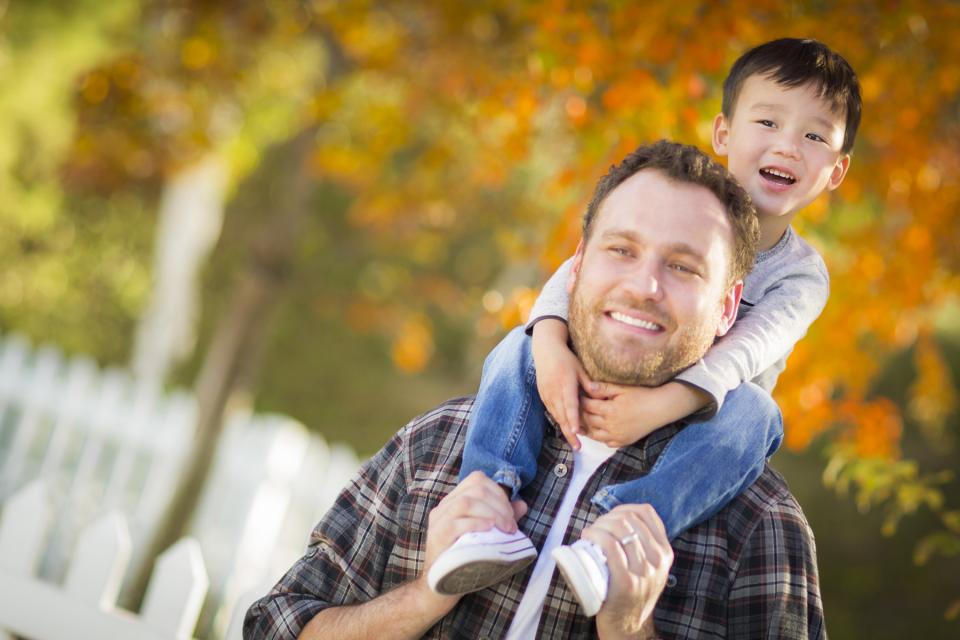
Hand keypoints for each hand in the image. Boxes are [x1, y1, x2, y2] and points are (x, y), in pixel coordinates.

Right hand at [423, 470, 527, 574]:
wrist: (439, 586)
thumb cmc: (464, 558)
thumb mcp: (485, 534)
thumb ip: (501, 517)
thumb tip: (522, 504)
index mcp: (454, 501)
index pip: (477, 480)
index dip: (499, 493)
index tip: (511, 514)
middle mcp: (444, 507)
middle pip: (476, 488)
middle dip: (500, 504)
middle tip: (511, 526)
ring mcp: (438, 521)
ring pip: (466, 502)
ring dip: (492, 513)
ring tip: (505, 529)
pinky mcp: (437, 537)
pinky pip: (456, 523)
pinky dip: (477, 524)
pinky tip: (489, 531)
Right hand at [531, 319, 593, 449]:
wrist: (545, 351)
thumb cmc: (566, 358)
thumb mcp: (579, 368)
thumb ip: (588, 383)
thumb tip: (599, 395)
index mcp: (565, 383)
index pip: (570, 405)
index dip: (573, 419)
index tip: (577, 432)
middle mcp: (554, 391)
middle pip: (562, 416)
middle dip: (569, 433)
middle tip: (578, 447)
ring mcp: (547, 394)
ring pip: (556, 416)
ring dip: (564, 429)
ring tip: (574, 442)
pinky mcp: (543, 396)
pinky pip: (552, 411)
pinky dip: (559, 421)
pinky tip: (566, 429)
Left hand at [580, 381, 708, 447]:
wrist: (660, 409)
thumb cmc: (642, 395)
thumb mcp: (622, 388)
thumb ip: (604, 388)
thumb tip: (587, 386)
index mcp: (610, 410)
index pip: (587, 406)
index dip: (580, 400)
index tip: (576, 395)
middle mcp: (611, 426)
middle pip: (588, 420)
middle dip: (580, 413)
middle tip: (575, 407)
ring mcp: (617, 436)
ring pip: (594, 434)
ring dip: (587, 427)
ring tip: (582, 419)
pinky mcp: (623, 442)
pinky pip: (606, 442)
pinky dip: (599, 437)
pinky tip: (597, 430)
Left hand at [584, 505, 672, 639]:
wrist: (630, 627)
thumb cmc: (635, 593)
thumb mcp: (652, 568)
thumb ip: (648, 546)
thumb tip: (626, 518)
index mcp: (665, 552)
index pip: (646, 512)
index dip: (623, 508)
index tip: (610, 518)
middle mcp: (657, 560)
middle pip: (629, 519)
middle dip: (607, 517)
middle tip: (596, 528)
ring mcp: (643, 571)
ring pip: (619, 529)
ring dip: (598, 524)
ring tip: (591, 533)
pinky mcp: (625, 581)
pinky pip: (610, 546)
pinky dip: (595, 535)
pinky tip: (587, 536)